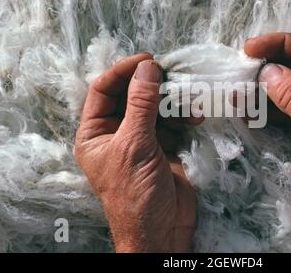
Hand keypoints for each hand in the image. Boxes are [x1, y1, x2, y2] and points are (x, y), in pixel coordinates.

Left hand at [75, 54, 195, 252]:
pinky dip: (184, 117)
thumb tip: (148, 68)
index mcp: (95, 133)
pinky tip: (195, 118)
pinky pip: (173, 122)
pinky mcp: (166, 146)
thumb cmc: (135, 194)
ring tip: (189, 103)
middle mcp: (117, 132)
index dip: (123, 72)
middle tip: (173, 76)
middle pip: (132, 95)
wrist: (161, 230)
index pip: (103, 90)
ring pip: (156, 107)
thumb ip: (141, 105)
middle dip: (153, 86)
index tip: (148, 60)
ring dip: (173, 102)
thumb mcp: (134, 145)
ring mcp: (143, 138)